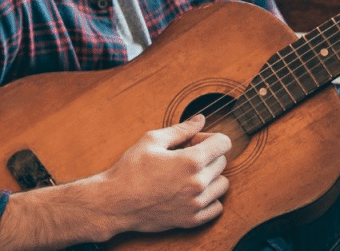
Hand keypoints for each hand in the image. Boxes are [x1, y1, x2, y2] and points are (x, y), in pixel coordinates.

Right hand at [97, 114, 231, 234]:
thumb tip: (200, 119)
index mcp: (191, 161)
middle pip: (222, 162)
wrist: (115, 203)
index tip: (196, 141)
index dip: (211, 137)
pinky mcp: (191, 220)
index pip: (224, 143)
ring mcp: (196, 204)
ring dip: (211, 177)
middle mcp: (198, 183)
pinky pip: (217, 207)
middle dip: (208, 155)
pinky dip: (209, 198)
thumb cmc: (130, 170)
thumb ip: (181, 129)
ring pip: (222, 184)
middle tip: (186, 157)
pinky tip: (192, 192)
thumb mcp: (152, 140)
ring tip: (190, 175)